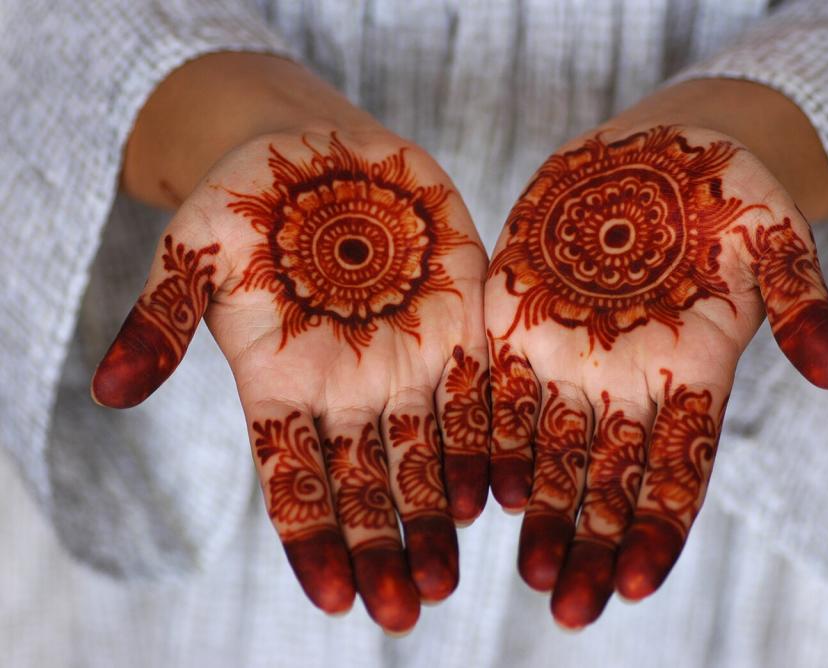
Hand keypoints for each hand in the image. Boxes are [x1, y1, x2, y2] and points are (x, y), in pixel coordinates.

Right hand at [92, 126, 489, 633]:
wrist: (315, 147)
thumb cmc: (243, 198)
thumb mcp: (192, 250)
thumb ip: (162, 321)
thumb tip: (107, 392)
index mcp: (281, 385)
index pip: (294, 481)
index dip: (314, 542)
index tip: (336, 600)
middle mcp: (348, 388)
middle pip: (368, 485)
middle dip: (385, 548)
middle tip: (406, 611)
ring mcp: (406, 360)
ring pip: (427, 454)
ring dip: (437, 515)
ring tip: (450, 573)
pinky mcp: (456, 322)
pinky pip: (477, 392)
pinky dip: (486, 441)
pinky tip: (499, 488)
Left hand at [484, 123, 827, 627]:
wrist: (658, 147)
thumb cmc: (730, 189)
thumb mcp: (774, 235)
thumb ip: (802, 303)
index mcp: (692, 370)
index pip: (679, 469)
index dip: (660, 529)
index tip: (635, 586)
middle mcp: (627, 377)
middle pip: (609, 478)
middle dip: (589, 542)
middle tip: (565, 607)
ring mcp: (569, 352)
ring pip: (549, 448)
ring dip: (538, 509)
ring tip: (526, 568)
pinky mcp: (517, 318)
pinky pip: (496, 388)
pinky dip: (487, 438)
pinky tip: (475, 488)